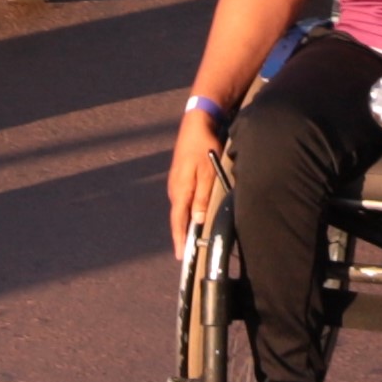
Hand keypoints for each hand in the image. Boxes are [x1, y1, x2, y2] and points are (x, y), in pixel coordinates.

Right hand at [168, 101, 225, 245]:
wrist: (196, 123)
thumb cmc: (203, 147)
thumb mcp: (207, 173)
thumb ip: (202, 197)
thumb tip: (196, 221)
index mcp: (180, 190)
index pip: (178, 221)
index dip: (179, 239)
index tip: (181, 257)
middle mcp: (174, 189)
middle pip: (178, 217)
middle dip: (182, 235)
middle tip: (188, 253)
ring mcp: (175, 182)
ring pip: (180, 208)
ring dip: (184, 223)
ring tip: (191, 239)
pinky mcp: (180, 176)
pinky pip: (182, 199)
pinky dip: (186, 210)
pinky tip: (193, 215)